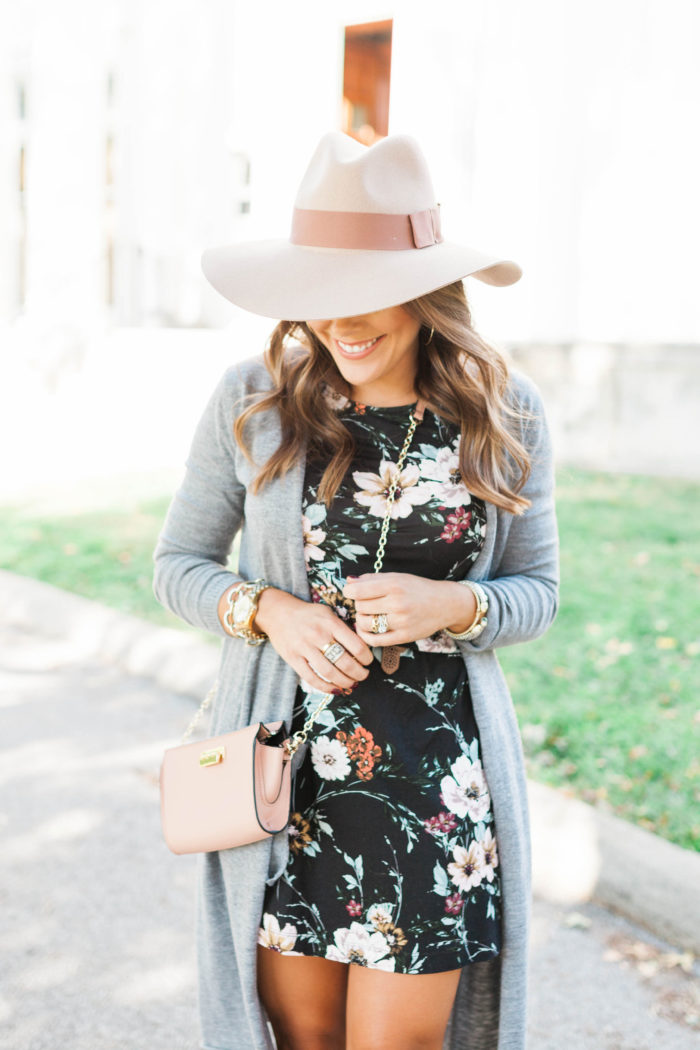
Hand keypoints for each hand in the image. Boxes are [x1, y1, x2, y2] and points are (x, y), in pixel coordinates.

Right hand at [246, 587, 373, 693]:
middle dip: (359, 674)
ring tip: (352, 684)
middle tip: (363, 676)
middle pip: (345, 662)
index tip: (368, 662)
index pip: (356, 645)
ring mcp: (304, 647)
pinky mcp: (293, 658)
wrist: (278, 612)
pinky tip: (335, 689)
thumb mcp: (328, 613)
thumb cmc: (308, 614)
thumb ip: (343, 628)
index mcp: (331, 623)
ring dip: (344, 682)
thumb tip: (362, 647)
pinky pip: (311, 678)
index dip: (367, 658)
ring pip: (329, 672)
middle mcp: (318, 635)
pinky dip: (325, 687)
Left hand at [343, 573, 476, 645]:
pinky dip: (365, 635)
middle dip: (359, 604)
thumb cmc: (417, 588)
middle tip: (366, 602)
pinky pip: (374, 640)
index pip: (358, 591)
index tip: (351, 591)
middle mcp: (397, 603)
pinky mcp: (404, 637)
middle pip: (360, 607)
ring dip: (362, 619)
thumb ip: (372, 579)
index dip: (349, 591)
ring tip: (369, 614)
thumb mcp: (397, 577)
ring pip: (365, 623)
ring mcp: (401, 622)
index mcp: (394, 585)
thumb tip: (348, 582)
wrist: (445, 604)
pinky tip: (367, 629)